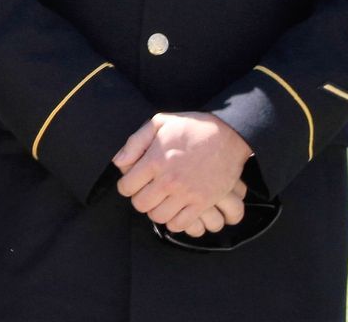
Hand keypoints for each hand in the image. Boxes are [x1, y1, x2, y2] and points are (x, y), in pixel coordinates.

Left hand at [112, 112, 251, 229]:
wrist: (229, 135)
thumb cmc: (192, 127)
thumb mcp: (160, 123)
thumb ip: (135, 142)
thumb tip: (119, 163)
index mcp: (155, 160)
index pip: (126, 187)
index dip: (126, 185)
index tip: (133, 182)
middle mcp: (169, 180)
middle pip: (141, 205)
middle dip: (140, 199)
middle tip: (147, 191)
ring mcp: (187, 193)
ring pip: (158, 217)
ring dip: (156, 210)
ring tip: (161, 200)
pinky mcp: (203, 202)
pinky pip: (181, 224)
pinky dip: (174, 220)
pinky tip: (175, 209)